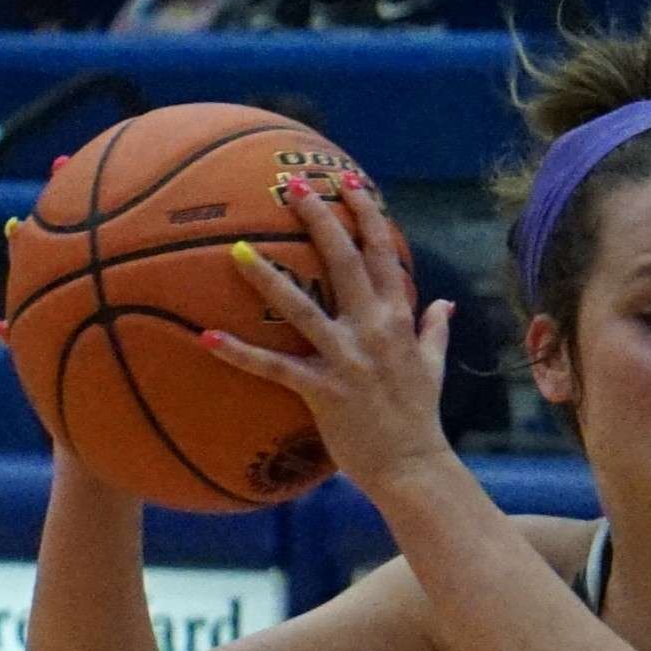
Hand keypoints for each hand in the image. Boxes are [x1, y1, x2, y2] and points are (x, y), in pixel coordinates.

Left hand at [206, 171, 451, 496]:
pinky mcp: (323, 391)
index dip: (367, 215)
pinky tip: (204, 336)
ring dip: (267, 275)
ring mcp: (347, 360)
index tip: (347, 182)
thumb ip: (435, 331)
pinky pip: (273, 367)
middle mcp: (374, 331)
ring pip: (301, 306)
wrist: (415, 469)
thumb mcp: (434, 368)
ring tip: (235, 248)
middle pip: (343, 262)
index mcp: (399, 320)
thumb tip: (446, 304)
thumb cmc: (421, 419)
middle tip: (292, 185)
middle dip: (319, 219)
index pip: (383, 255)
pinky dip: (238, 353)